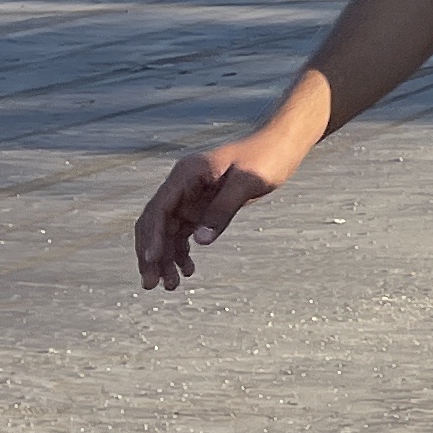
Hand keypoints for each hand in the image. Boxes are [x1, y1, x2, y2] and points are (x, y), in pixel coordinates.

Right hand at [135, 138, 296, 291]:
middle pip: (155, 222)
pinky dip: (181, 251)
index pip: (160, 208)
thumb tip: (200, 242)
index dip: (153, 235)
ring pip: (167, 231)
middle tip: (152, 284)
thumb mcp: (247, 183)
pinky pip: (183, 232)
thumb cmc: (266, 158)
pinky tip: (187, 270)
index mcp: (187, 173)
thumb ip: (223, 210)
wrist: (281, 145)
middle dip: (151, 254)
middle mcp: (182, 185)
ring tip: (171, 286)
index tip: (152, 260)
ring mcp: (190, 196)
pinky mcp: (201, 205)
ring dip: (165, 258)